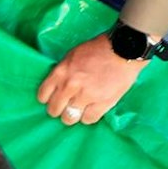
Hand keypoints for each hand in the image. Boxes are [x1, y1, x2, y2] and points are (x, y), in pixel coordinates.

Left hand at [36, 31, 150, 126]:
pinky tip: (92, 110)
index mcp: (61, 72)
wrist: (124, 49)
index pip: (43, 95)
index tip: (53, 99)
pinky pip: (88, 119)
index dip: (47, 100)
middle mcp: (70, 85)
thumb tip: (57, 86)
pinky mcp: (103, 102)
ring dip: (73, 115)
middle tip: (66, 107)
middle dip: (59, 110)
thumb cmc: (98, 50)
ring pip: (69, 118)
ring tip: (79, 110)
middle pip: (54, 110)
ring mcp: (86, 95)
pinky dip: (89, 117)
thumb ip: (63, 72)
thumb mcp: (72, 56)